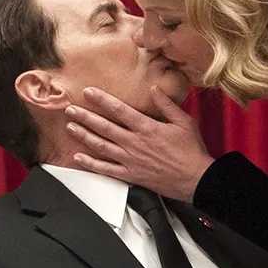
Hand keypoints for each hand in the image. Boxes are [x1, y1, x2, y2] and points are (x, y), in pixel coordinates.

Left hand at [65, 86, 215, 201]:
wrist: (197, 180)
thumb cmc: (192, 152)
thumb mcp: (184, 122)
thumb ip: (167, 104)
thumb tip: (154, 88)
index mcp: (147, 128)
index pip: (119, 109)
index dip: (101, 99)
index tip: (88, 92)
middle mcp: (135, 143)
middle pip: (104, 127)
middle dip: (85, 117)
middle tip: (70, 109)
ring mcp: (131, 160)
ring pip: (101, 146)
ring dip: (83, 136)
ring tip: (71, 127)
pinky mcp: (131, 175)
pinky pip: (106, 169)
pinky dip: (91, 164)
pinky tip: (79, 157)